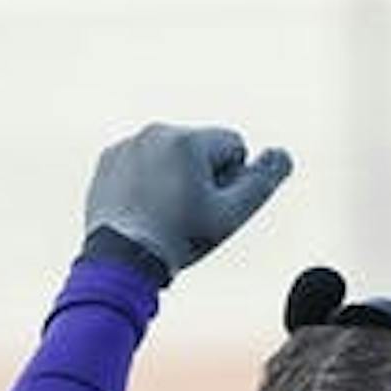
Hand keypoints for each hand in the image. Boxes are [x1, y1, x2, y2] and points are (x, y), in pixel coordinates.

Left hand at [83, 123, 292, 278]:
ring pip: (170, 155)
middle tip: (185, 213)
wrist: (121, 259)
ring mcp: (128, 144)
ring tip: (162, 212)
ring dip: (174, 177)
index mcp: (188, 139)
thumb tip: (282, 155)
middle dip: (202, 175)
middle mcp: (156, 131)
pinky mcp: (108, 159)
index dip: (231, 180)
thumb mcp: (232, 215)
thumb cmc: (180, 238)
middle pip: (201, 148)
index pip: (234, 146)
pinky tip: (142, 208)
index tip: (209, 205)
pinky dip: (145, 181)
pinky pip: (141, 162)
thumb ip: (263, 182)